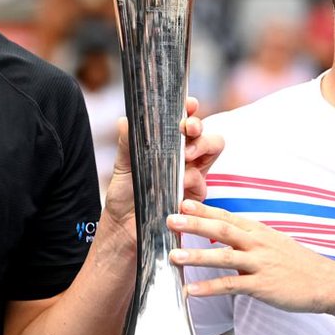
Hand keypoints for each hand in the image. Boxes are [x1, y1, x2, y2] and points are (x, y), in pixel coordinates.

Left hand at [101, 97, 223, 247]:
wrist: (124, 229)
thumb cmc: (124, 196)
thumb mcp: (123, 167)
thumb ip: (127, 143)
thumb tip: (125, 120)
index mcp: (169, 146)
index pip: (185, 122)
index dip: (191, 110)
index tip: (189, 105)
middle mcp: (185, 158)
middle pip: (204, 132)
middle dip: (199, 126)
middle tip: (187, 129)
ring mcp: (192, 177)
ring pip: (212, 151)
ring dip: (201, 147)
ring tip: (186, 154)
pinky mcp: (194, 198)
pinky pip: (202, 183)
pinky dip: (193, 179)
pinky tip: (179, 184)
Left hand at [168, 199, 334, 313]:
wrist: (328, 282)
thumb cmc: (298, 264)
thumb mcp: (274, 243)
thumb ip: (249, 239)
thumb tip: (225, 236)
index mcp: (259, 231)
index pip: (227, 216)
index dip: (204, 209)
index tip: (182, 202)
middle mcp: (257, 243)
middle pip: (222, 229)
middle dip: (195, 224)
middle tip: (170, 220)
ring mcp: (260, 264)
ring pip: (223, 257)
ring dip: (196, 255)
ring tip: (173, 256)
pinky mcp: (262, 285)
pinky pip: (231, 285)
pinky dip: (209, 287)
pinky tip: (191, 290)